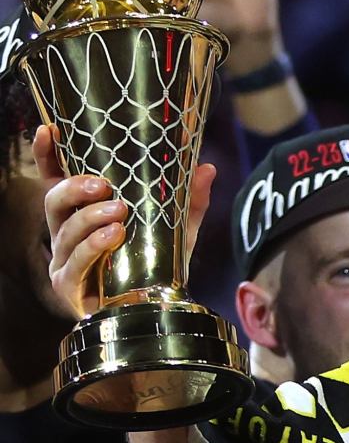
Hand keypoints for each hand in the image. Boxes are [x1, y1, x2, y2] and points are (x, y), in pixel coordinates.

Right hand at [33, 125, 214, 318]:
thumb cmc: (156, 266)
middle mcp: (66, 234)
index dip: (47, 156)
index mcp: (84, 213)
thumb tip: (207, 167)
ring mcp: (64, 261)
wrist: (157, 312)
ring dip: (89, 218)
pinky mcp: (70, 287)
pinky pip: (75, 263)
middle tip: (102, 185)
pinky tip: (113, 237)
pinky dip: (93, 247)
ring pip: (63, 232)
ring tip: (119, 212)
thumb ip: (189, 200)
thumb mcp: (177, 230)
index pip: (57, 179)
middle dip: (73, 188)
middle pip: (52, 201)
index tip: (49, 129)